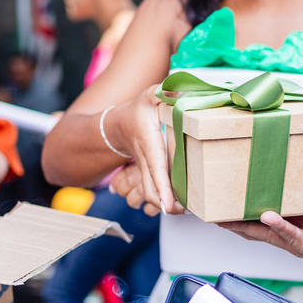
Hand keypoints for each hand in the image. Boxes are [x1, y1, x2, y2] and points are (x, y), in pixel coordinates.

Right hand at [107, 87, 182, 214]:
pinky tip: (177, 204)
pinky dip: (162, 200)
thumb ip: (167, 91)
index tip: (168, 203)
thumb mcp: (152, 94)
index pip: (155, 167)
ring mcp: (145, 169)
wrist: (119, 125)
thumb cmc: (139, 109)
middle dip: (164, 203)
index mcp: (149, 142)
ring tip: (183, 210)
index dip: (162, 186)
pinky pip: (152, 190)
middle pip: (150, 188)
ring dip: (164, 204)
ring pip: (149, 193)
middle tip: (183, 211)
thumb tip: (182, 92)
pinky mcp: (148, 174)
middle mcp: (146, 159)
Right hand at [219, 211, 302, 267]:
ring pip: (267, 233)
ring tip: (228, 218)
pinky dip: (280, 227)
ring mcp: (301, 240)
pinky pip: (292, 236)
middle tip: (214, 211)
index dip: (245, 205)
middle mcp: (294, 229)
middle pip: (256, 226)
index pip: (264, 210)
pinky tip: (268, 217)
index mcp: (296, 215)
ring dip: (247, 226)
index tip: (227, 195)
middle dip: (233, 220)